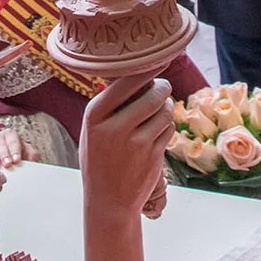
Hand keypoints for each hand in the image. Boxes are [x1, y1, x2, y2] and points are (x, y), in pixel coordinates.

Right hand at [0, 127, 36, 168]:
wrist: (1, 152)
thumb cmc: (13, 153)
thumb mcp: (24, 152)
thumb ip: (30, 154)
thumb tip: (34, 158)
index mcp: (10, 135)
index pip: (13, 140)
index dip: (15, 150)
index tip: (16, 160)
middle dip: (4, 153)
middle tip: (7, 164)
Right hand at [80, 73, 172, 217]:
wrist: (108, 201)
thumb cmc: (99, 159)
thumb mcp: (93, 130)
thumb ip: (109, 105)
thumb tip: (135, 72)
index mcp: (94, 115)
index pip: (125, 81)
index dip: (146, 69)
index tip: (157, 59)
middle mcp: (113, 127)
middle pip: (151, 93)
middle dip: (162, 87)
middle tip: (162, 87)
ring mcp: (134, 143)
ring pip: (163, 110)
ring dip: (166, 107)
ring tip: (159, 110)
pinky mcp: (152, 155)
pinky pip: (168, 129)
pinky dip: (167, 126)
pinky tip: (157, 132)